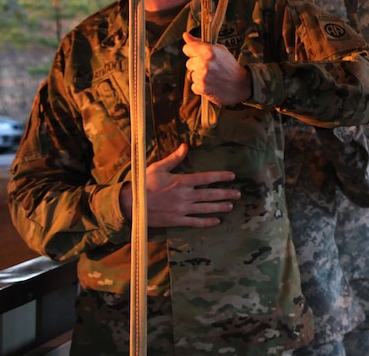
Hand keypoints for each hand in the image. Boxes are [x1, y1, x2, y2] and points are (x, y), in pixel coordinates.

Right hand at [120, 143, 239, 227]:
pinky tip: (216, 222)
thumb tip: (185, 146)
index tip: (232, 176)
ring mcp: (182, 209)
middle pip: (210, 194)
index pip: (206, 178)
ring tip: (230, 206)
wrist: (130, 204)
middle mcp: (185, 195)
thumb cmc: (143, 184)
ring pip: (206, 208)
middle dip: (226, 194)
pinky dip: (206, 222)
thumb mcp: (158, 168)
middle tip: (238, 194)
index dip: (221, 177)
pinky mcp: (177, 220)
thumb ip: (174, 158)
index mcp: (182, 181)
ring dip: (219, 207)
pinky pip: (195, 222)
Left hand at [182, 31, 251, 105]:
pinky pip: (194, 86)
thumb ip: (200, 43)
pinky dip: (201, 86)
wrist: (242, 84)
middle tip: (211, 68)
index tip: (200, 55)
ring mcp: (201, 76)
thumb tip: (186, 35)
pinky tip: (211, 84)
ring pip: (191, 75)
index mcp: (208, 51)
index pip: (187, 48)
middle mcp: (203, 63)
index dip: (193, 52)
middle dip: (197, 65)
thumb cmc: (230, 66)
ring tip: (212, 76)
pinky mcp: (201, 88)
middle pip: (189, 63)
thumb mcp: (220, 50)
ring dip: (199, 76)